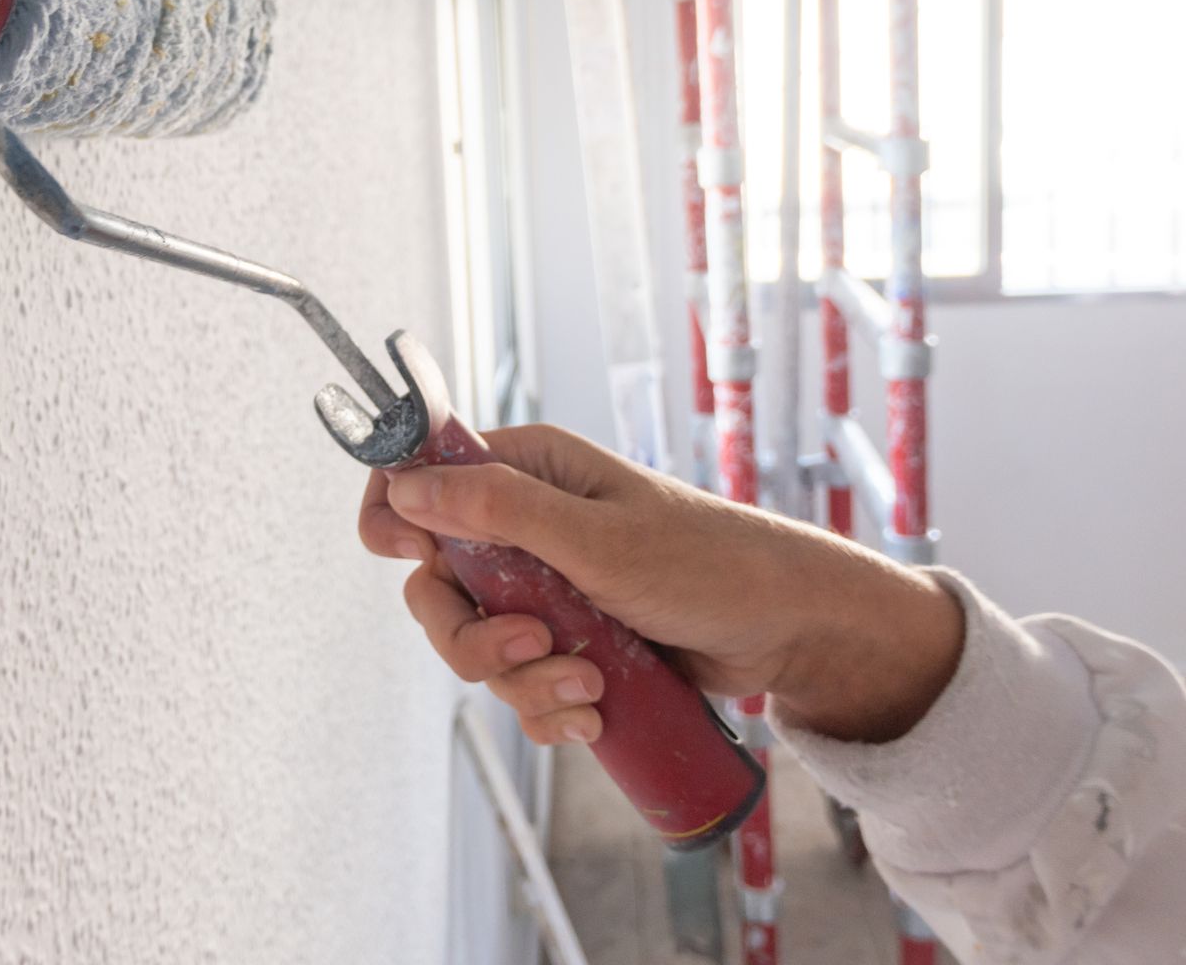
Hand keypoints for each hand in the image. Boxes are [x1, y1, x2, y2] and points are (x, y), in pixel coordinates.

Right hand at [356, 424, 962, 746]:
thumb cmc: (708, 563)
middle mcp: (523, 527)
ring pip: (476, 650)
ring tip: (592, 685)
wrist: (788, 633)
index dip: (396, 518)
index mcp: (524, 471)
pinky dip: (548, 710)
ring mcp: (542, 591)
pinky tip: (596, 714)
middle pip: (435, 587)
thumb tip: (404, 486)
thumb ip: (497, 510)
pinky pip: (518, 689)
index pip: (418, 478)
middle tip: (533, 645)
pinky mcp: (565, 646)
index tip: (409, 557)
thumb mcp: (596, 537)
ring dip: (526, 682)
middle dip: (474, 636)